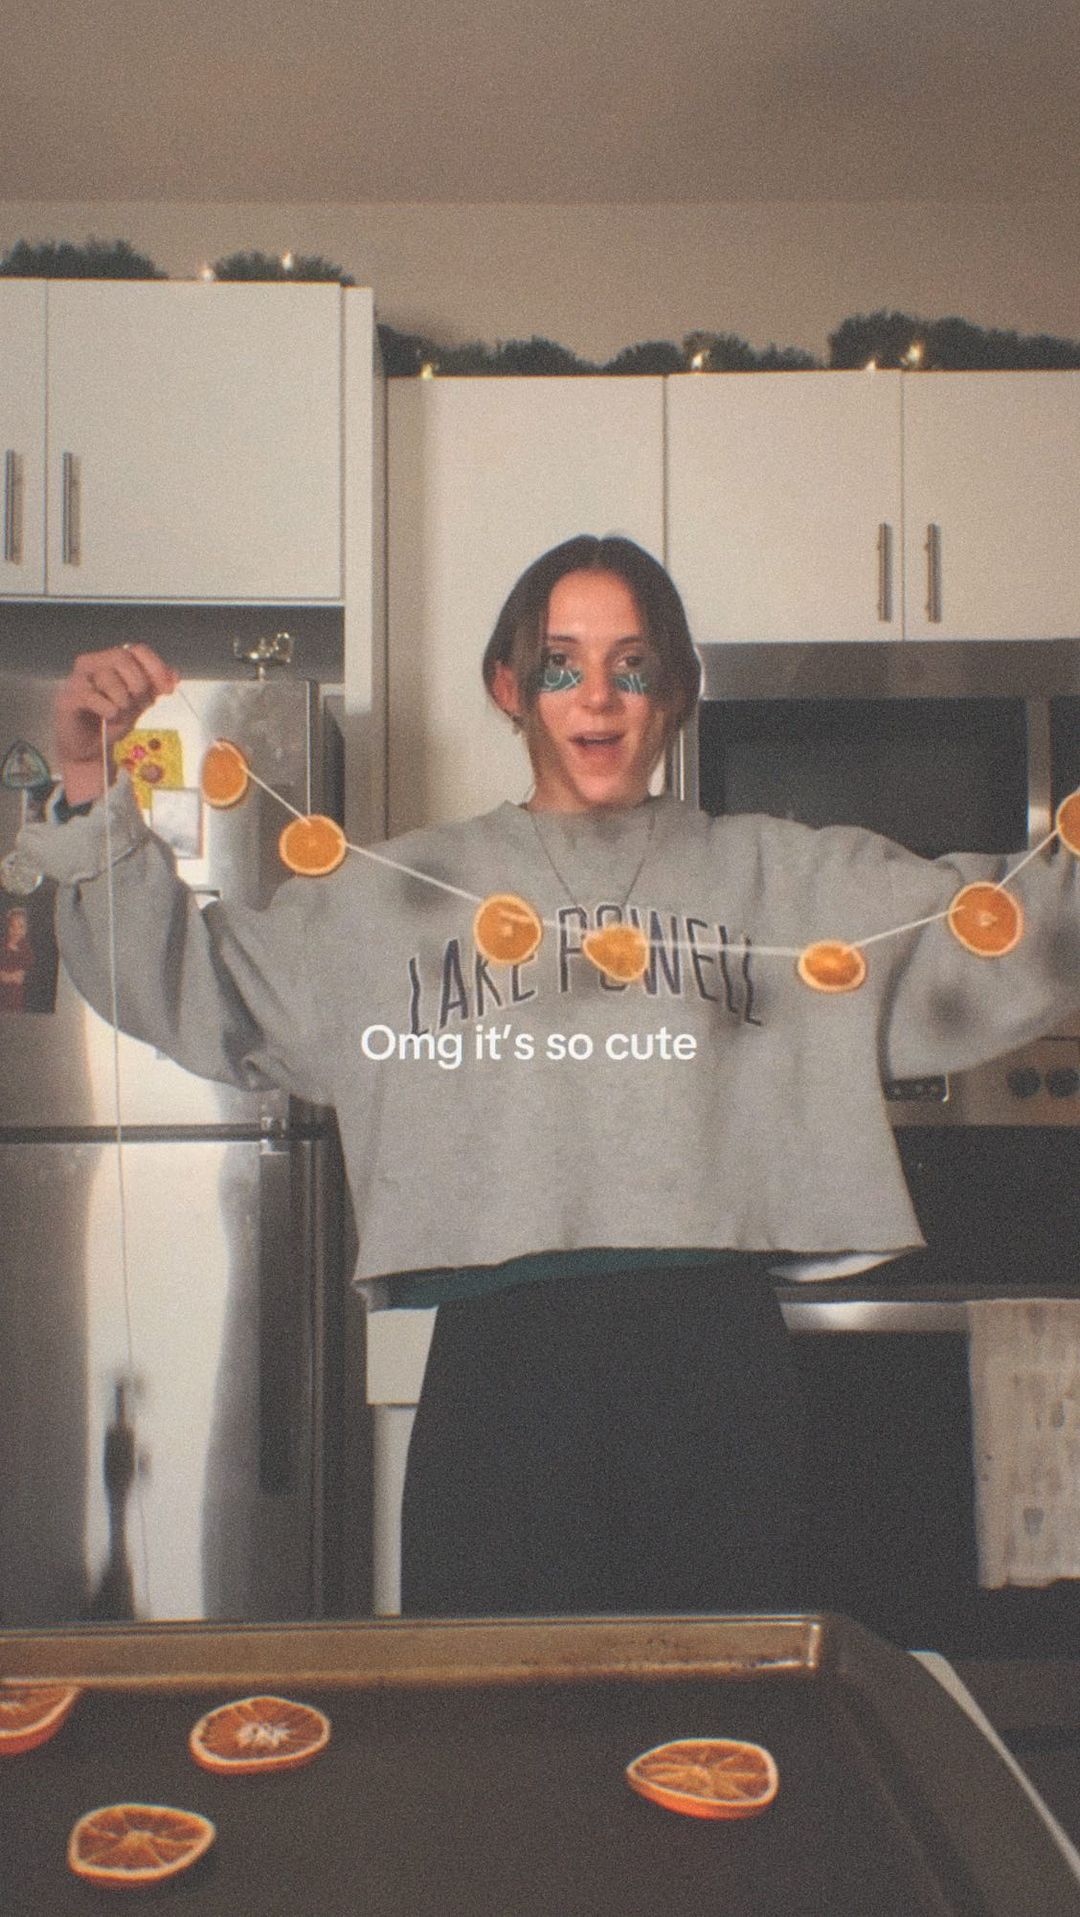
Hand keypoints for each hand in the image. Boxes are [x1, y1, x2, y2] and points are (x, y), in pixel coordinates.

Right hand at [54, 645, 178, 805]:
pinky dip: (107, 710)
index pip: (138, 650)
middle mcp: (92, 662)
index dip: (156, 667)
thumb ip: (155, 688)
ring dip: (122, 701)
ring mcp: (78, 678)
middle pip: (123, 658)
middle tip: (135, 704)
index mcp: (111, 660)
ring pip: (109, 678)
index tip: (168, 689)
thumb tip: (175, 675)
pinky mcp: (68, 697)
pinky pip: (93, 697)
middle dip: (137, 684)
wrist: (89, 747)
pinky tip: (107, 717)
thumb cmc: (112, 720)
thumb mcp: (139, 703)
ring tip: (118, 714)